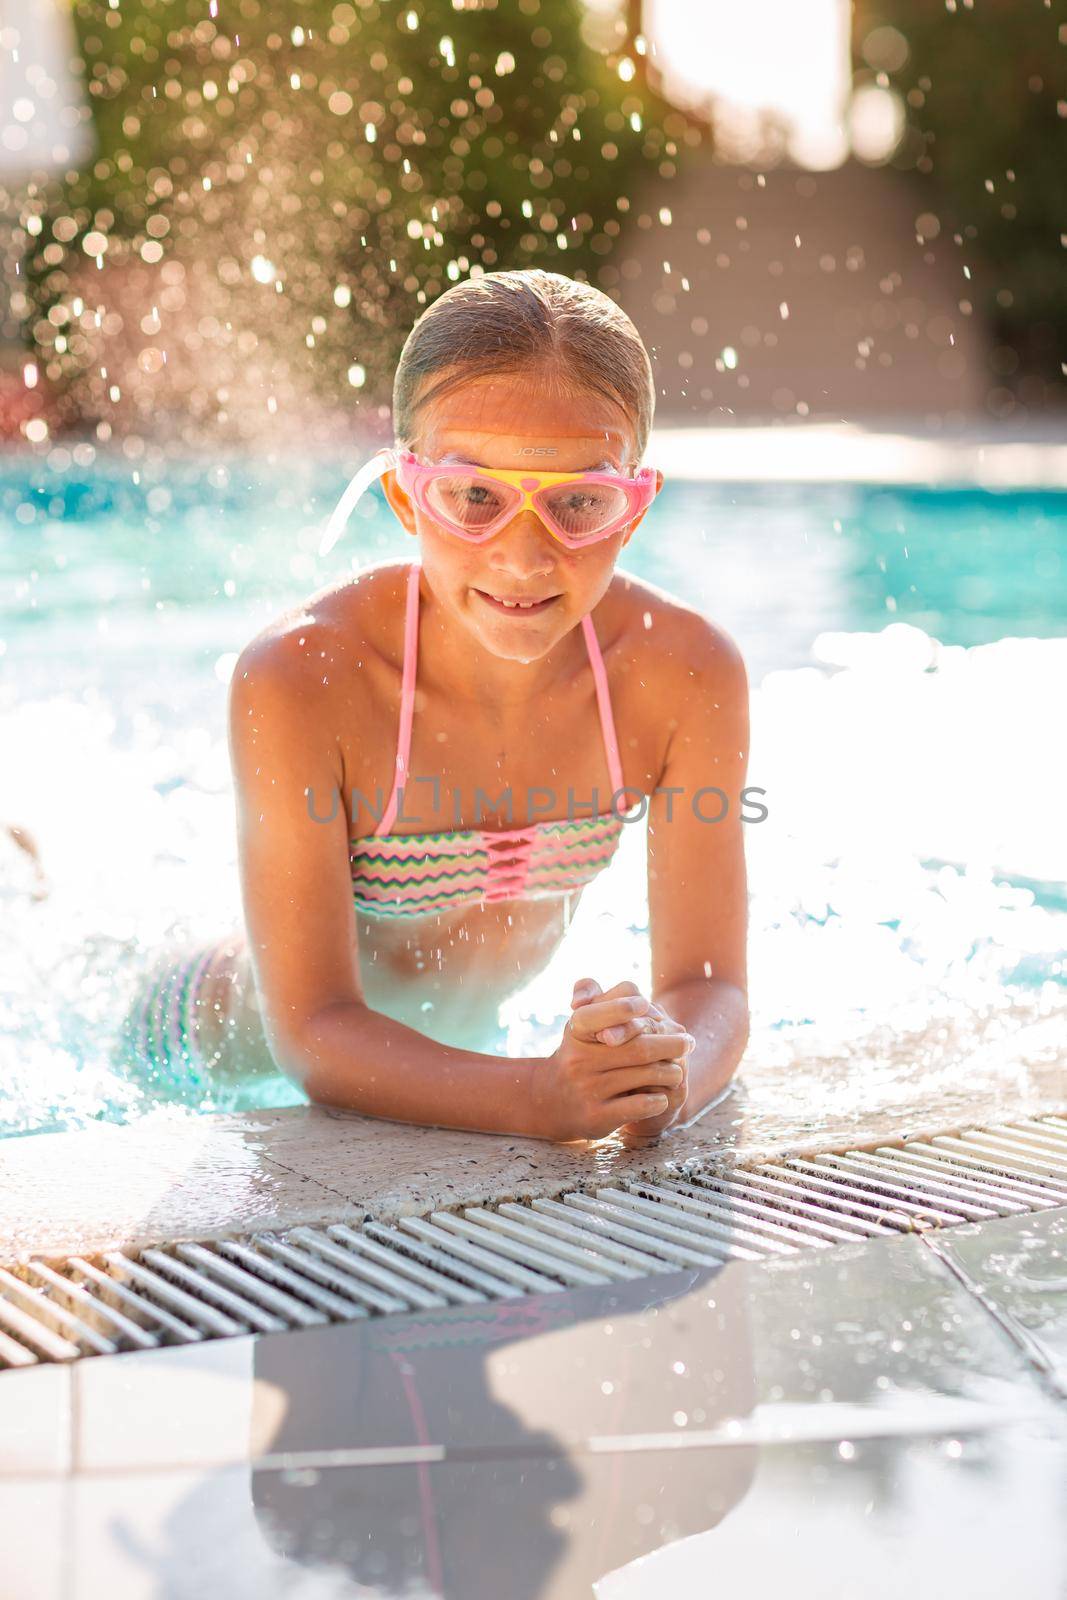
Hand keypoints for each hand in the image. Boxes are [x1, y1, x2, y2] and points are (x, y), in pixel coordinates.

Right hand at [532, 981, 692, 1142]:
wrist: (551, 1101)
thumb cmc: (579, 1053)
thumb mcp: (580, 1023)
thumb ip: (594, 994)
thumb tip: (637, 996)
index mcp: (576, 1033)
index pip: (597, 1014)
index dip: (623, 1007)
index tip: (647, 1004)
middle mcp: (578, 1060)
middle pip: (637, 1048)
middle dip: (670, 1045)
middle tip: (688, 1042)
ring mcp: (587, 1090)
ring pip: (645, 1076)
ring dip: (670, 1073)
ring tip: (677, 1071)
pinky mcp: (597, 1117)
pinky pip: (640, 1105)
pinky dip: (658, 1099)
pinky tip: (662, 1096)